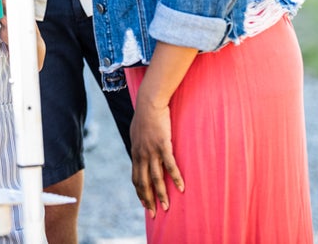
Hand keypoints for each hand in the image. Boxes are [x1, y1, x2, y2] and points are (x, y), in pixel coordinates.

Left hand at [129, 100, 184, 217]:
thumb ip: (139, 146)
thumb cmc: (144, 116)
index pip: (136, 178)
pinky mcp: (163, 145)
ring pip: (156, 178)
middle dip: (148, 200)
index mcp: (135, 153)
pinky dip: (175, 178)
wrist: (149, 102)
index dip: (140, 192)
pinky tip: (181, 188)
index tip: (144, 204)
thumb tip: (139, 153)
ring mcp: (151, 151)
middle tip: (154, 214)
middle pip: (143, 183)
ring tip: (167, 207)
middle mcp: (141, 155)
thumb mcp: (137, 134)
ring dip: (162, 194)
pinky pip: (170, 166)